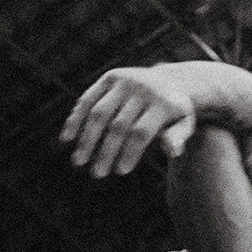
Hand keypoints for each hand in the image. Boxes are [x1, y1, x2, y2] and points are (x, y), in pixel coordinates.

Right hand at [61, 66, 198, 178]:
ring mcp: (125, 81)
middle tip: (97, 174)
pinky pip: (89, 99)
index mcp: (162, 103)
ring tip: (79, 161)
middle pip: (118, 125)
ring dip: (86, 138)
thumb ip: (178, 137)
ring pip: (99, 113)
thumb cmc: (174, 112)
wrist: (169, 79)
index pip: (141, 132)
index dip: (129, 153)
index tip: (120, 172)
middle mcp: (142, 89)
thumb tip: (172, 151)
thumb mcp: (184, 124)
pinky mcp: (111, 77)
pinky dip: (76, 118)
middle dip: (106, 151)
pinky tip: (67, 138)